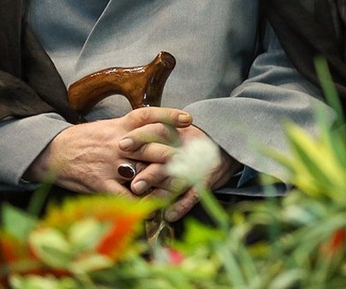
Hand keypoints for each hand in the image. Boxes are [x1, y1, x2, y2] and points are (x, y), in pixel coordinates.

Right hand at [25, 107, 193, 193]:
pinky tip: (152, 208)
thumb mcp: (109, 126)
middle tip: (191, 162)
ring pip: (143, 172)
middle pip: (153, 147)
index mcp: (121, 126)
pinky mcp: (101, 183)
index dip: (169, 116)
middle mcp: (118, 143)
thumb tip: (161, 128)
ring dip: (162, 182)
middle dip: (173, 156)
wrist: (53, 152)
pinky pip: (126, 195)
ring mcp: (110, 164)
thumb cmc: (86, 139)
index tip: (189, 118)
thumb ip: (133, 129)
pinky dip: (140, 203)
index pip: (148, 116)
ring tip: (179, 187)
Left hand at [119, 118, 237, 222]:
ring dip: (161, 194)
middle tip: (134, 185)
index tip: (122, 144)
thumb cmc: (191, 140)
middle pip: (164, 160)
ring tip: (146, 204)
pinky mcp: (206, 181)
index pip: (156, 131)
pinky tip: (169, 216)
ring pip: (176, 181)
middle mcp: (184, 151)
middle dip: (149, 173)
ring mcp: (196, 167)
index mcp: (175, 134)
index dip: (139, 138)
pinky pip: (193, 195)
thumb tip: (121, 144)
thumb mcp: (174, 130)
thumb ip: (152, 134)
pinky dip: (181, 206)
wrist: (223, 144)